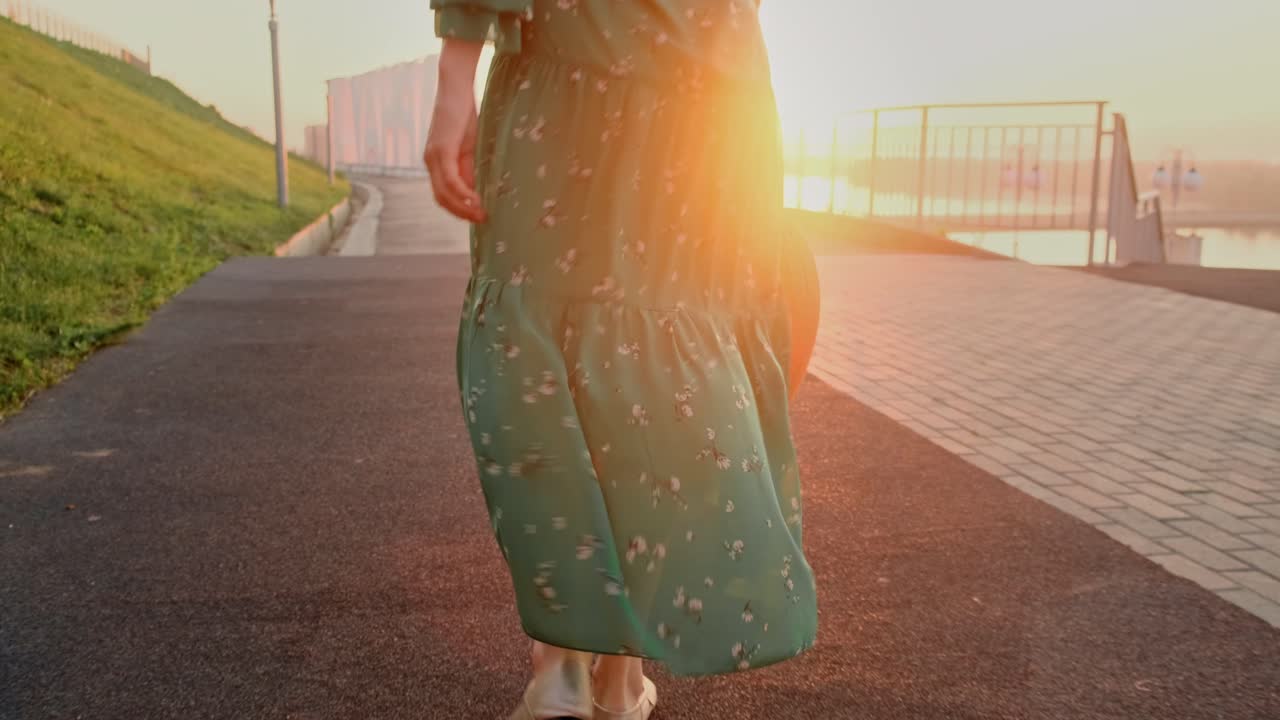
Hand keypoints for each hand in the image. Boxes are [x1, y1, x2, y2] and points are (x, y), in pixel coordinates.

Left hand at [425, 40, 485, 222]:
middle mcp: (431, 162)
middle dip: (461, 213)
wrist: (456, 87)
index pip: (443, 194)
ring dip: (462, 208)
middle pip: (441, 199)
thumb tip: (476, 190)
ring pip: (444, 193)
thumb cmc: (465, 114)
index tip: (477, 217)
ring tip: (481, 214)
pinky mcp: (441, 150)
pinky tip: (475, 200)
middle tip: (482, 221)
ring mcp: (434, 157)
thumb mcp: (470, 146)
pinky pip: (450, 180)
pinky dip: (462, 193)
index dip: (459, 209)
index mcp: (437, 163)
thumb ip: (469, 167)